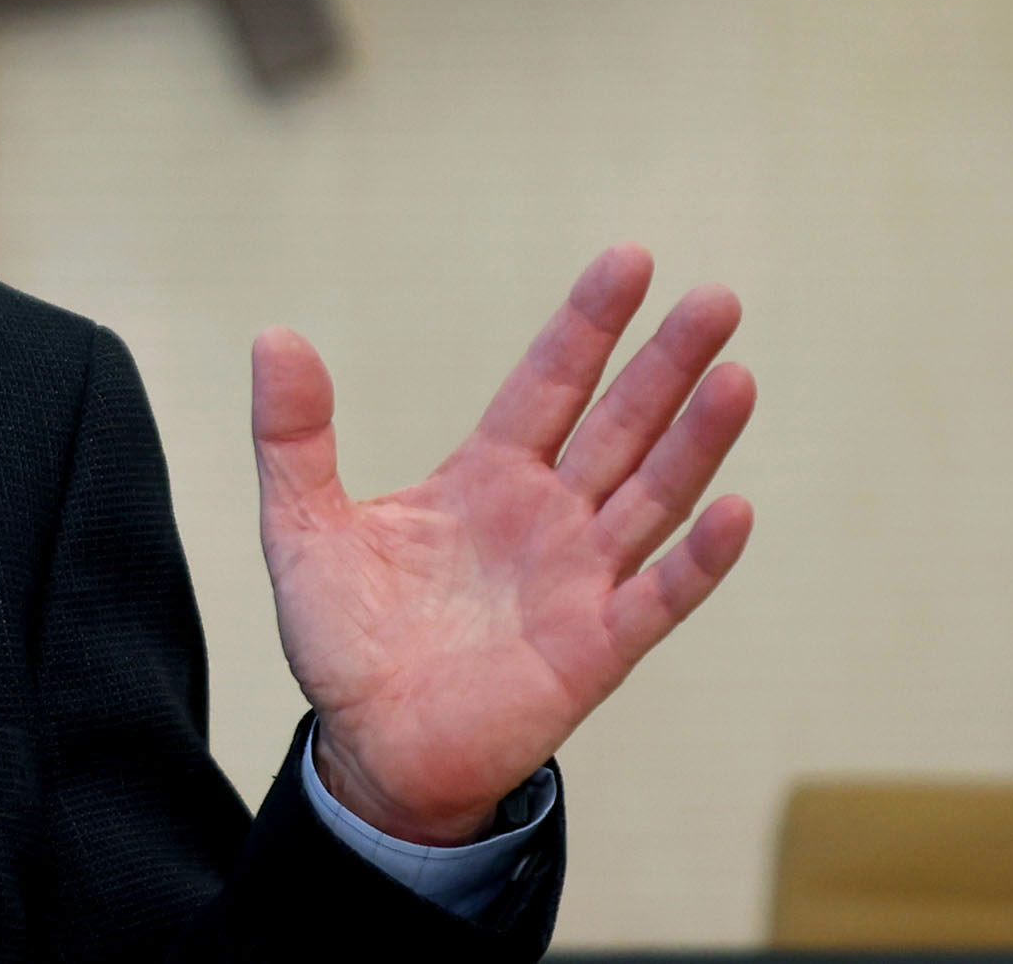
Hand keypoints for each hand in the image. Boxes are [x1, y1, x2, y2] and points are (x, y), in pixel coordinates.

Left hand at [251, 245, 754, 846]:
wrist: (368, 752)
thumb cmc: (343, 641)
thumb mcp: (302, 525)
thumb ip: (294, 435)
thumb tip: (276, 336)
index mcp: (485, 477)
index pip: (549, 382)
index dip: (588, 324)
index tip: (631, 259)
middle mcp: (546, 517)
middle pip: (620, 424)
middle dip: (666, 363)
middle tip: (716, 299)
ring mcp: (579, 580)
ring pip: (653, 496)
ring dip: (696, 440)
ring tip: (736, 376)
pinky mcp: (595, 650)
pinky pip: (658, 597)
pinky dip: (699, 560)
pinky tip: (735, 509)